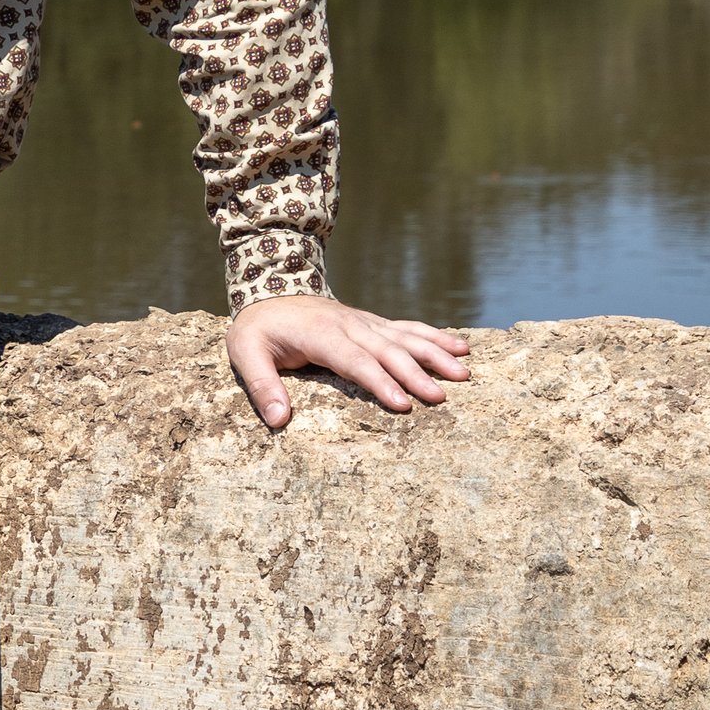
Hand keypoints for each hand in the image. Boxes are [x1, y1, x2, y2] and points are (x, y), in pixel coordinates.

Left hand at [226, 297, 470, 431]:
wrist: (268, 289)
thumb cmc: (257, 329)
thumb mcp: (245, 353)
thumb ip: (262, 385)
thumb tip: (279, 420)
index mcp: (321, 335)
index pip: (356, 361)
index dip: (380, 382)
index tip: (403, 404)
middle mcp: (350, 325)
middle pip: (388, 351)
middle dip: (416, 374)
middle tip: (442, 398)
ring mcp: (365, 322)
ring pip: (405, 337)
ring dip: (435, 354)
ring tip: (463, 372)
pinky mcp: (372, 323)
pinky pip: (408, 328)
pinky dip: (434, 336)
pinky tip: (460, 346)